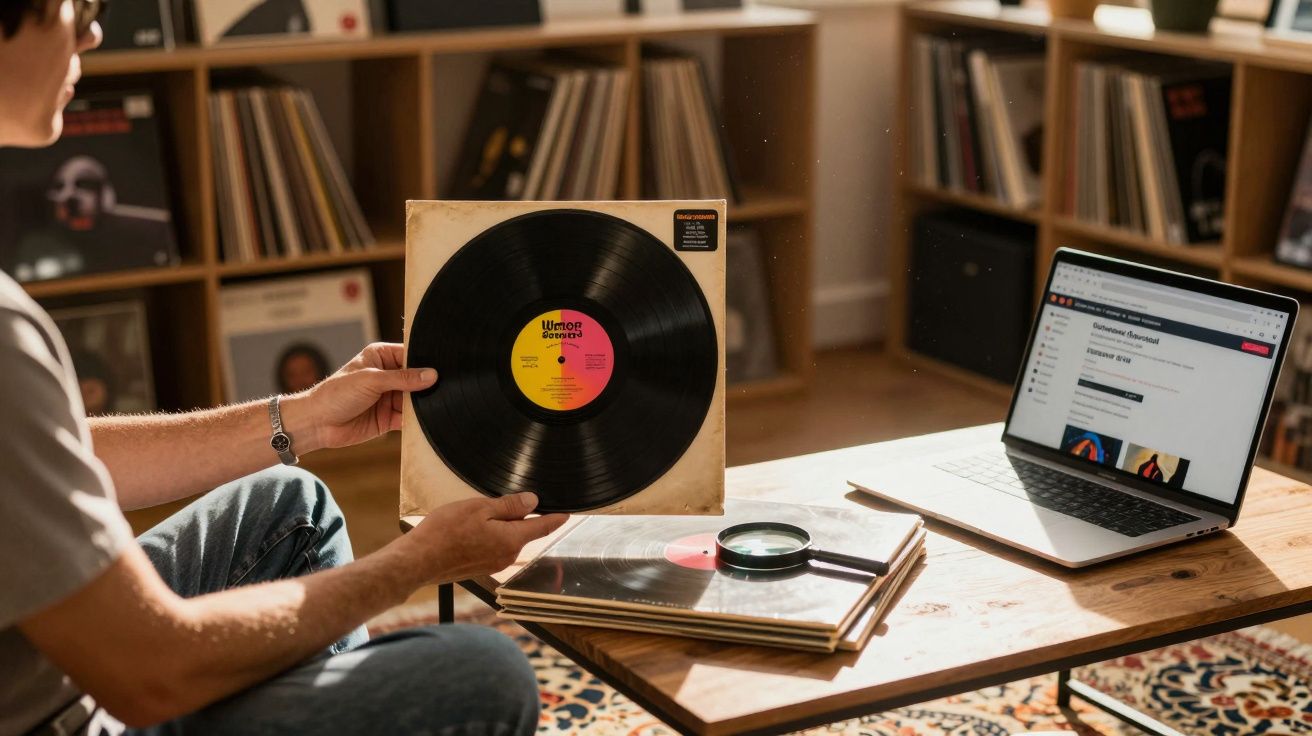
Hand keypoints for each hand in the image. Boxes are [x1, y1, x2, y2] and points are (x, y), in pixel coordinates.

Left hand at [287, 342, 435, 452]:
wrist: (317, 423)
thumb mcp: (371, 380)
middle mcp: (388, 376)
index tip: (443, 368)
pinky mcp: (389, 418)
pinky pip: (409, 418)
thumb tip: (431, 375)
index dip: (426, 362)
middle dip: (427, 385)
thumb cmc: (336, 394)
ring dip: (423, 405)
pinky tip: (425, 421)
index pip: (410, 356)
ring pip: (415, 400)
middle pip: (417, 379)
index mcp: (381, 357)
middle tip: (444, 389)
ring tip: (436, 406)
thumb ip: (403, 378)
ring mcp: (389, 397)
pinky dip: (416, 421)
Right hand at [404, 493, 569, 583]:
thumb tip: (533, 502)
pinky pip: (493, 548)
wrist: (419, 561)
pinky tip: (468, 530)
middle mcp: (507, 556)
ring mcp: (493, 565)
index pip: (543, 527)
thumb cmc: (446, 532)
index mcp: (512, 540)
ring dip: (499, 527)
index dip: (556, 518)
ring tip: (475, 516)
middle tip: (498, 502)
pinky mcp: (480, 568)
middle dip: (517, 517)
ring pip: (506, 539)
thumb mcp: (480, 508)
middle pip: (523, 532)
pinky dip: (488, 537)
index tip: (567, 513)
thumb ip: (509, 506)